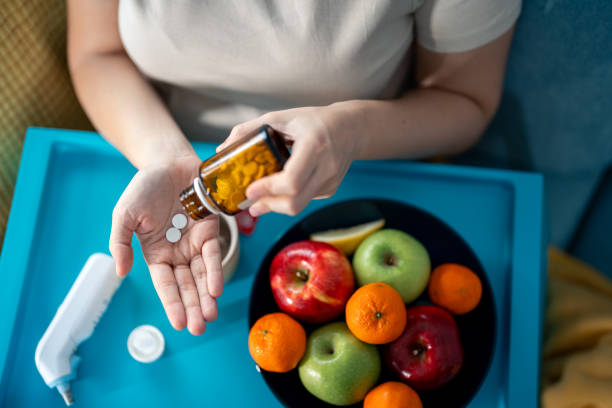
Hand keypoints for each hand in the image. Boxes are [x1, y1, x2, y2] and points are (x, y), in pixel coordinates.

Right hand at [109, 155, 222, 334]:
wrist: (168, 161)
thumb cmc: (144, 188)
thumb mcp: (124, 215)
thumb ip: (120, 243)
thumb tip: (121, 273)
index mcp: (156, 253)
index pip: (165, 284)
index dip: (171, 304)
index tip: (177, 324)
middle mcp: (177, 252)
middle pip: (186, 285)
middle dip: (193, 307)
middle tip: (199, 329)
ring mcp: (194, 242)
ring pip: (202, 275)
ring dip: (206, 296)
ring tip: (210, 316)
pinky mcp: (211, 229)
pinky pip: (213, 253)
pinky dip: (215, 271)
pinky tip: (216, 289)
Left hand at [217, 104, 363, 216]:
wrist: (350, 128)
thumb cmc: (314, 120)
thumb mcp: (282, 117)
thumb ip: (250, 129)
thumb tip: (222, 149)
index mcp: (314, 146)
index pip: (291, 180)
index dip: (269, 189)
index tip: (250, 190)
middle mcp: (325, 167)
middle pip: (294, 201)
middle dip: (268, 205)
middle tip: (250, 203)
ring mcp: (330, 181)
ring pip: (298, 206)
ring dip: (275, 206)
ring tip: (258, 202)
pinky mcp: (330, 189)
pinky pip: (305, 200)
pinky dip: (288, 199)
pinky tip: (279, 190)